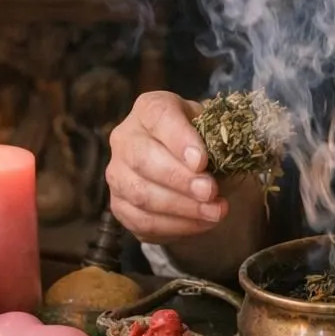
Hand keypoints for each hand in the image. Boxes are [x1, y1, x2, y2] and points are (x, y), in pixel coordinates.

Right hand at [106, 92, 225, 241]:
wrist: (194, 171)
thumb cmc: (204, 145)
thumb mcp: (215, 133)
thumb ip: (216, 143)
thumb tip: (213, 163)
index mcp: (150, 109)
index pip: (158, 116)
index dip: (179, 139)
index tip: (202, 161)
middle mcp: (126, 137)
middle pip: (142, 158)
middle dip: (179, 179)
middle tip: (210, 192)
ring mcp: (118, 173)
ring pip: (140, 194)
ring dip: (181, 207)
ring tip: (215, 212)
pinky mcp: (120, 205)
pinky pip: (142, 221)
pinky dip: (175, 226)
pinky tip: (202, 223)